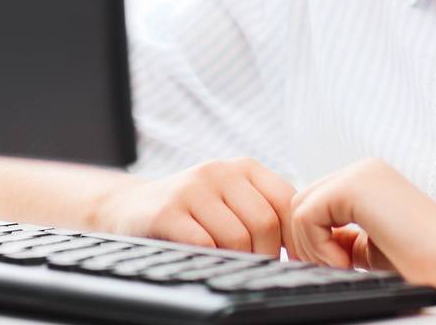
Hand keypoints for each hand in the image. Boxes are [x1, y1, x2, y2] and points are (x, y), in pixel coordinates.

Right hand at [95, 157, 293, 255]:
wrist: (131, 209)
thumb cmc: (191, 213)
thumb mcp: (230, 200)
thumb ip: (263, 211)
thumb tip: (304, 247)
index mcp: (245, 167)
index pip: (287, 202)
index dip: (293, 238)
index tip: (289, 260)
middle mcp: (220, 171)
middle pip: (265, 223)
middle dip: (266, 255)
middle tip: (256, 269)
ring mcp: (192, 188)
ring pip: (238, 237)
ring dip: (238, 262)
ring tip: (231, 266)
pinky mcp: (167, 211)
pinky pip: (204, 244)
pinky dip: (211, 260)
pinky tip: (205, 261)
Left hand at [285, 157, 435, 293]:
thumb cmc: (425, 261)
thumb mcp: (371, 247)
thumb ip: (342, 238)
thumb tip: (305, 245)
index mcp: (368, 181)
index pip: (315, 204)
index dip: (313, 239)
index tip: (335, 267)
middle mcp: (362, 170)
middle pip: (301, 202)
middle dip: (306, 241)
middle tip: (334, 269)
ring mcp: (359, 174)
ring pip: (298, 207)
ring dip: (312, 246)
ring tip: (344, 266)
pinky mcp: (354, 186)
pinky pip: (305, 215)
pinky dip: (317, 245)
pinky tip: (346, 262)